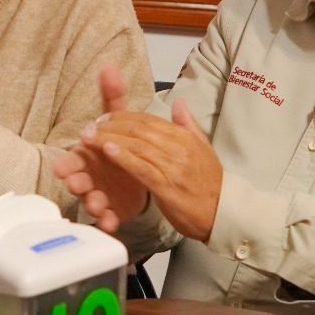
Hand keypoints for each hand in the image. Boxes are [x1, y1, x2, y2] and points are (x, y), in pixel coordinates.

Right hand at [54, 64, 150, 232]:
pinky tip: (112, 222)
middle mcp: (91, 175)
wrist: (134, 171)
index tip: (62, 169)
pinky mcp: (112, 210)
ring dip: (93, 203)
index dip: (68, 164)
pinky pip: (108, 219)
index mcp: (89, 154)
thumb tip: (110, 66)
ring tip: (98, 205)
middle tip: (77, 185)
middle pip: (79, 180)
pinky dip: (109, 221)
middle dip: (76, 183)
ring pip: (92, 200)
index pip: (74, 158)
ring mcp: (100, 194)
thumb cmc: (117, 145)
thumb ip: (112, 97)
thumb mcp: (117, 120)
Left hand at [83, 91, 222, 242]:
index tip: (104, 118)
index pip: (148, 119)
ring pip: (137, 145)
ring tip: (90, 137)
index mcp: (184, 137)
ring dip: (110, 139)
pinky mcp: (167, 186)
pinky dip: (123, 157)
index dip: (123, 117)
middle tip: (90, 126)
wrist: (223, 213)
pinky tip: (108, 151)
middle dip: (111, 125)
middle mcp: (179, 147)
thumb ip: (187, 124)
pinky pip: (142, 168)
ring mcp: (173, 167)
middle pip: (139, 129)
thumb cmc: (210, 183)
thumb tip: (179, 101)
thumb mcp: (202, 148)